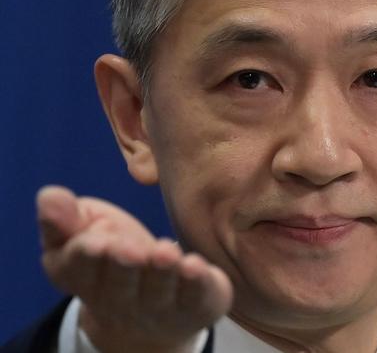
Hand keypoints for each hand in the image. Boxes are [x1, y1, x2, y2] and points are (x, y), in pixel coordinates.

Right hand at [37, 185, 232, 352]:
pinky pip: (195, 297)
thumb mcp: (85, 232)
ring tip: (166, 253)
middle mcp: (119, 299)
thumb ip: (65, 218)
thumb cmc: (115, 255)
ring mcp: (158, 307)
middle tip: (130, 249)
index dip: (87, 255)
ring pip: (158, 290)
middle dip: (123, 265)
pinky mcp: (195, 306)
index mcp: (84, 277)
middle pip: (119, 283)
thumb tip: (48, 196)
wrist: (152, 312)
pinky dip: (195, 282)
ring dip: (161, 271)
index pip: (78, 268)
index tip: (96, 240)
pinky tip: (195, 266)